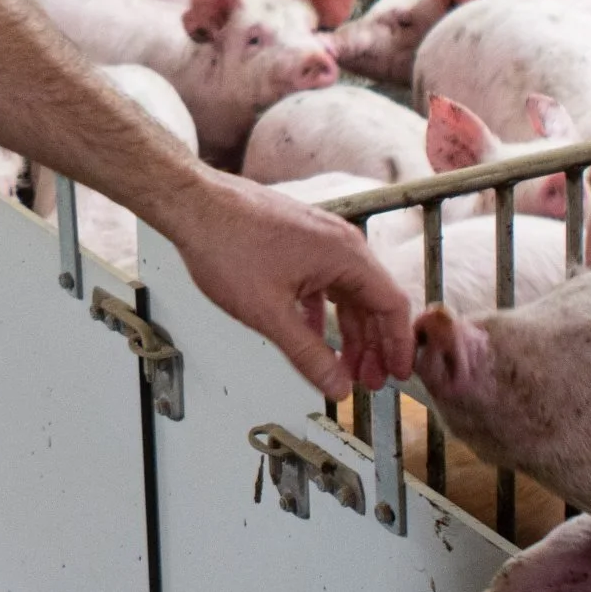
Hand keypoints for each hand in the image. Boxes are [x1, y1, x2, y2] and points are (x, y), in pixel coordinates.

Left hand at [165, 170, 413, 398]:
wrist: (192, 205)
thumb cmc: (226, 245)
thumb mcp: (270, 313)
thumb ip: (308, 354)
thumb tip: (338, 386)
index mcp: (345, 254)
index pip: (391, 305)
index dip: (398, 345)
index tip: (397, 375)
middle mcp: (339, 241)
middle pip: (372, 300)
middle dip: (372, 345)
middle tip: (368, 381)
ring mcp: (317, 237)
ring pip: (346, 291)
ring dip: (347, 330)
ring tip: (343, 365)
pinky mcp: (297, 238)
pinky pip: (322, 279)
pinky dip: (322, 311)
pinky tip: (309, 334)